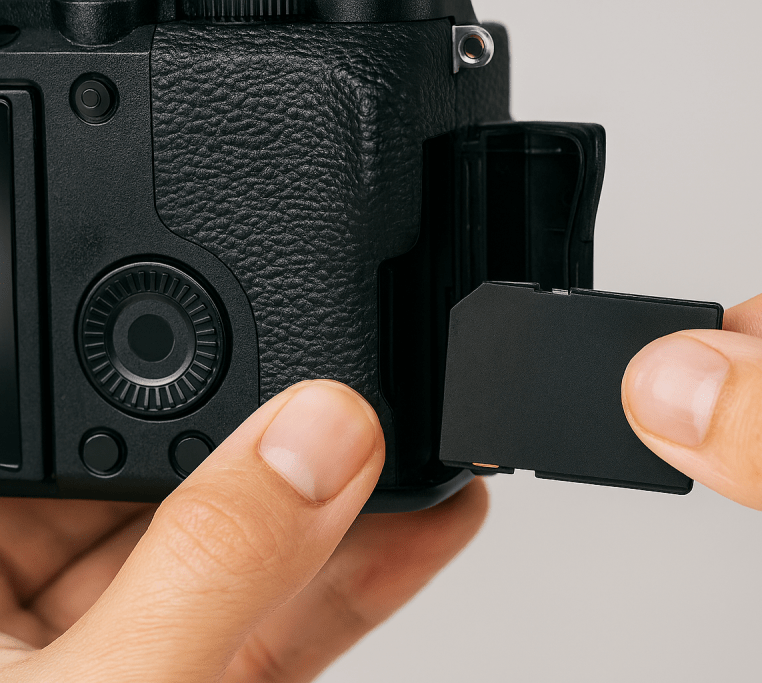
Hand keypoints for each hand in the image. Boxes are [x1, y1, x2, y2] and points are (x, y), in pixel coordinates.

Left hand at [0, 380, 486, 681]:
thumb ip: (204, 569)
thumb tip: (314, 439)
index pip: (60, 423)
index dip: (162, 371)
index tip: (283, 360)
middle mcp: (35, 608)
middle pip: (170, 481)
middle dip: (284, 442)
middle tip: (372, 404)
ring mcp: (129, 649)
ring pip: (248, 551)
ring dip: (350, 507)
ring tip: (427, 453)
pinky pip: (286, 620)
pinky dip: (363, 580)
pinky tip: (427, 529)